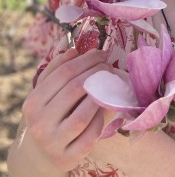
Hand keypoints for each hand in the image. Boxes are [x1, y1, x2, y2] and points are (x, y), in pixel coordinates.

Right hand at [21, 47, 109, 170]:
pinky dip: (99, 119)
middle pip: (75, 89)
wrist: (42, 152)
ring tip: (110, 83)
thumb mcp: (46, 92)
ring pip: (83, 114)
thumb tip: (74, 49)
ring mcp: (53, 143)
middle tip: (109, 65)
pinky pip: (90, 135)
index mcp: (33, 103)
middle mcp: (39, 124)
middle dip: (96, 72)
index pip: (63, 73)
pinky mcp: (68, 157)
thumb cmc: (49, 114)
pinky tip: (104, 107)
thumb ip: (57, 69)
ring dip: (101, 94)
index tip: (101, 53)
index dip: (86, 60)